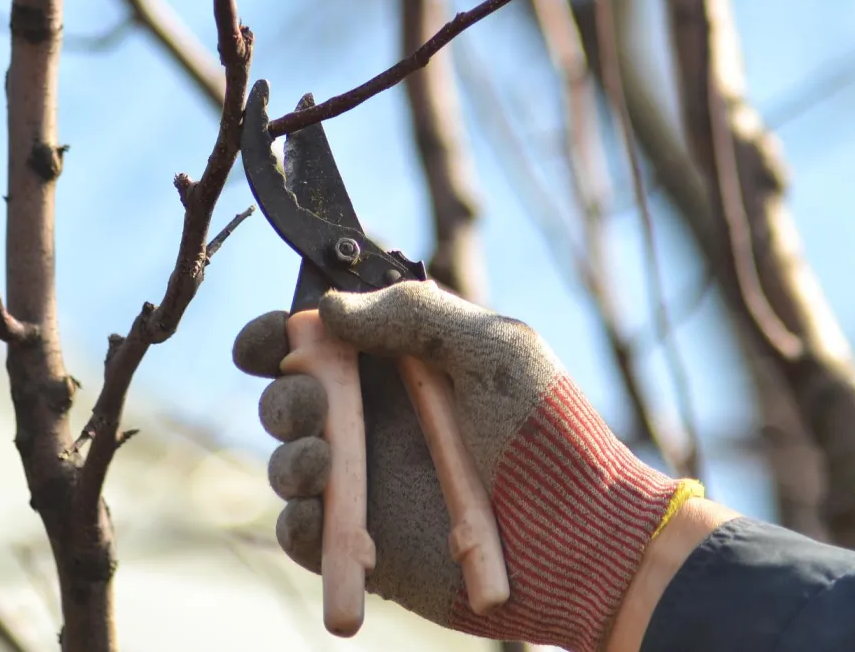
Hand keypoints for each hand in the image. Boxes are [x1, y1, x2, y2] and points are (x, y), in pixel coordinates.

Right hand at [234, 282, 692, 651]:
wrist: (581, 532)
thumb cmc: (550, 432)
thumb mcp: (494, 348)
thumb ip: (414, 312)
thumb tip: (326, 307)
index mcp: (394, 367)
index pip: (310, 342)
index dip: (274, 337)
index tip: (273, 339)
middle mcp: (370, 422)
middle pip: (284, 398)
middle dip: (282, 396)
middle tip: (313, 402)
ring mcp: (364, 486)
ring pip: (285, 464)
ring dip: (289, 457)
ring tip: (322, 460)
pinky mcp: (363, 548)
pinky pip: (302, 536)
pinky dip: (299, 522)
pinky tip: (321, 513)